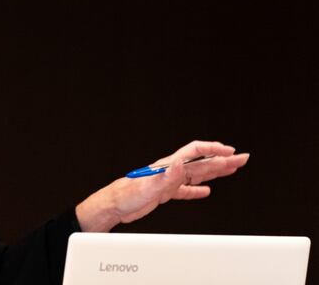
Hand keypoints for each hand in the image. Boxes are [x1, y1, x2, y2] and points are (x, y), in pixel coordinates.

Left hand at [75, 140, 249, 231]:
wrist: (113, 206)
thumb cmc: (125, 195)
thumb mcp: (148, 187)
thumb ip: (166, 176)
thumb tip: (181, 164)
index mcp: (167, 166)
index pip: (194, 152)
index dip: (212, 150)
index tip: (229, 151)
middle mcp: (169, 171)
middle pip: (201, 163)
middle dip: (222, 160)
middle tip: (242, 158)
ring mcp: (168, 182)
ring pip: (196, 175)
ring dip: (215, 172)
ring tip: (231, 169)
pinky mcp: (164, 194)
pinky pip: (185, 191)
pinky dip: (197, 191)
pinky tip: (206, 192)